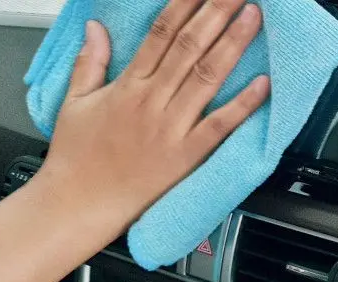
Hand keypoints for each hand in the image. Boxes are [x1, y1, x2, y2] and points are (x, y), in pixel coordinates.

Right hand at [36, 0, 268, 223]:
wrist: (77, 204)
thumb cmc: (77, 158)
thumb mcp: (74, 102)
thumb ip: (90, 61)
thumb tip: (96, 27)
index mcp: (128, 86)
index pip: (161, 34)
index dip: (184, 5)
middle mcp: (152, 102)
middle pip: (189, 46)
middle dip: (215, 12)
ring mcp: (171, 128)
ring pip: (207, 77)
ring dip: (233, 44)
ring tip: (252, 16)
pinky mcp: (186, 155)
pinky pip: (220, 126)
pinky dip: (242, 104)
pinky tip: (263, 84)